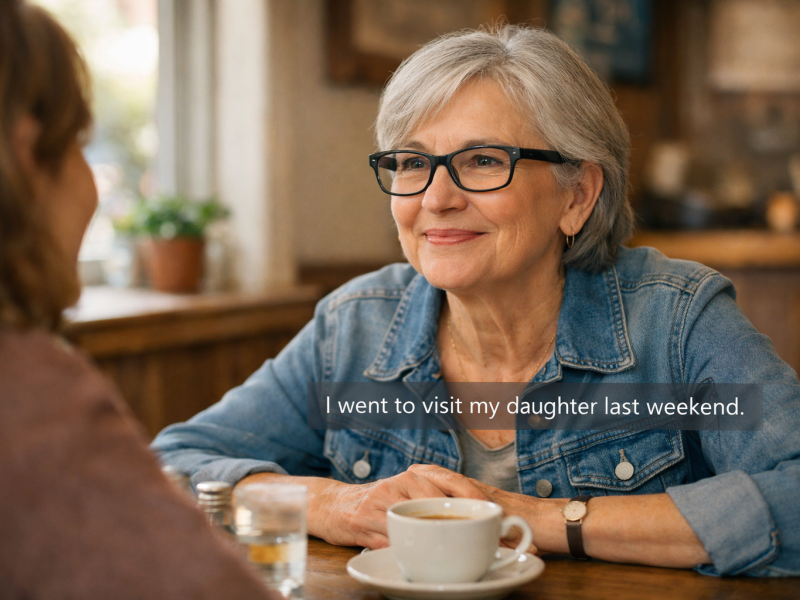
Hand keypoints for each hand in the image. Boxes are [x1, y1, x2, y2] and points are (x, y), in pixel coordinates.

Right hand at [313, 465, 487, 548]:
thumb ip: (435, 499)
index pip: (452, 481)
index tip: (496, 516)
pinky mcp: (364, 522)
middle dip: (462, 522)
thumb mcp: (408, 492)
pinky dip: (408, 552)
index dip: (476, 498)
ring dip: (437, 540)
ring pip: (416, 522)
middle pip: (439, 502)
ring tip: (455, 551)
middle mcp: (399, 483)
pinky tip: (419, 558)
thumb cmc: (380, 502)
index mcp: (415, 475)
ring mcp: (381, 502)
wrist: (335, 505)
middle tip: (482, 539)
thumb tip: (478, 519)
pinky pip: (392, 541)